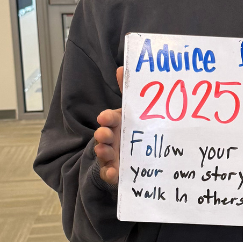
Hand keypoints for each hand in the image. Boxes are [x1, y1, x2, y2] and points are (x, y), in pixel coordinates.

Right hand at [93, 66, 123, 185]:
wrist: (140, 158)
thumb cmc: (135, 131)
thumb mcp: (134, 112)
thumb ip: (129, 92)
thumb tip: (122, 67)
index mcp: (118, 124)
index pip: (110, 118)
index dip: (107, 118)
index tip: (105, 117)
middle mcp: (113, 139)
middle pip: (104, 136)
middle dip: (102, 135)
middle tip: (104, 134)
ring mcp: (113, 156)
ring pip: (104, 154)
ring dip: (103, 153)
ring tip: (105, 152)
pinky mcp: (117, 172)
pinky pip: (110, 174)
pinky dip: (110, 173)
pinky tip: (114, 172)